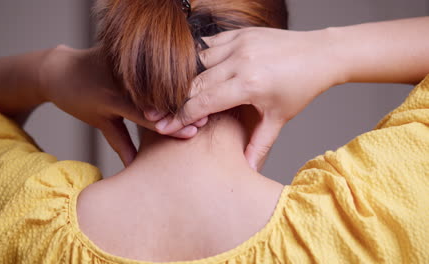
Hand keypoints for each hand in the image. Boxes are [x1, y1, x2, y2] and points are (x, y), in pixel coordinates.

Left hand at [40, 45, 199, 165]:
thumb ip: (120, 143)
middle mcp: (117, 78)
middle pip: (157, 95)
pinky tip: (190, 81)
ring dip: (182, 89)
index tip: (193, 133)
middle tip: (206, 117)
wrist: (59, 69)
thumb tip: (135, 166)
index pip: (146, 116)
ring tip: (203, 100)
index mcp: (109, 98)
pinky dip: (170, 71)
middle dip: (183, 107)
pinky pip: (150, 61)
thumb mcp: (100, 123)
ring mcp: (120, 59)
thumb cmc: (80, 100)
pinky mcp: (123, 47)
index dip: (171, 125)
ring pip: (157, 76)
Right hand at [148, 27, 344, 169]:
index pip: (203, 101)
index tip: (164, 127)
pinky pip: (207, 44)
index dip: (181, 116)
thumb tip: (246, 170)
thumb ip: (259, 145)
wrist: (320, 54)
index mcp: (250, 84)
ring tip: (170, 95)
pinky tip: (189, 72)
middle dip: (174, 100)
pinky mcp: (239, 32)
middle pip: (194, 81)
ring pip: (197, 61)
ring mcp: (239, 43)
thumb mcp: (279, 119)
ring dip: (183, 79)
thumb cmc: (301, 87)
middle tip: (157, 113)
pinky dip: (196, 59)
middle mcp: (240, 60)